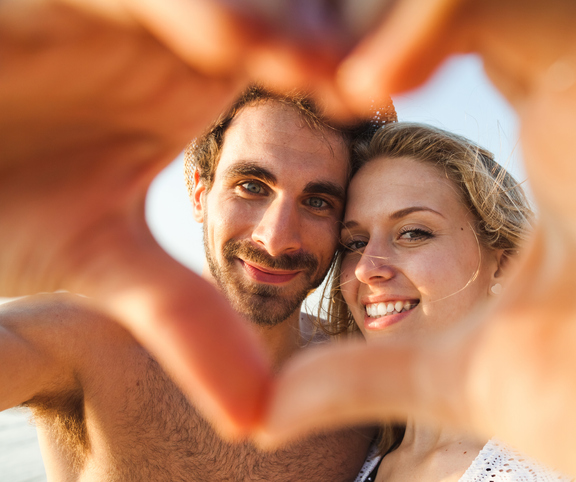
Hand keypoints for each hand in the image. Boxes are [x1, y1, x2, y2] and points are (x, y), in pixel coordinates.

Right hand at [0, 0, 342, 433]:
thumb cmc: (2, 203)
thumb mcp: (102, 261)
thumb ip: (183, 317)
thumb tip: (257, 414)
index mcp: (185, 85)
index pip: (287, 51)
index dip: (338, 73)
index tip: (373, 116)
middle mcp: (165, 37)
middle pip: (279, 10)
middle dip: (327, 34)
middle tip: (374, 84)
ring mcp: (118, 12)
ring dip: (278, 21)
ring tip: (318, 70)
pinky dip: (194, 9)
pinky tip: (240, 49)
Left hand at [261, 1, 575, 480]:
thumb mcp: (457, 371)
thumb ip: (362, 368)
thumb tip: (266, 409)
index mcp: (545, 126)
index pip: (434, 41)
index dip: (348, 57)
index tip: (289, 100)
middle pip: (451, 1)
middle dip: (355, 20)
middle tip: (271, 60)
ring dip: (386, 16)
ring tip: (318, 82)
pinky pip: (545, 1)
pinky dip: (448, 18)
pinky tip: (372, 84)